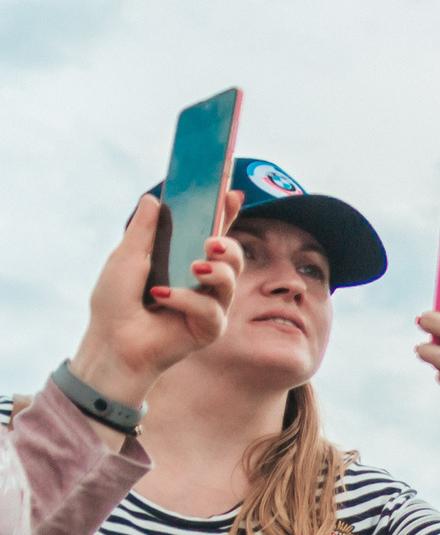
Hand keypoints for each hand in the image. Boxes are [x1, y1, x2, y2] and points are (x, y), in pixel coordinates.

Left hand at [67, 191, 243, 415]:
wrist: (113, 342)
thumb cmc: (115, 302)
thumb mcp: (126, 257)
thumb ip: (144, 230)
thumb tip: (153, 197)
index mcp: (182, 259)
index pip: (211, 232)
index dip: (224, 213)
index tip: (232, 192)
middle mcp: (201, 281)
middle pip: (231, 256)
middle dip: (228, 246)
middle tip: (211, 242)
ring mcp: (208, 305)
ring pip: (229, 280)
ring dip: (217, 270)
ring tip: (195, 266)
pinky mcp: (209, 328)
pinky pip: (210, 308)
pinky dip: (186, 299)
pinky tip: (162, 299)